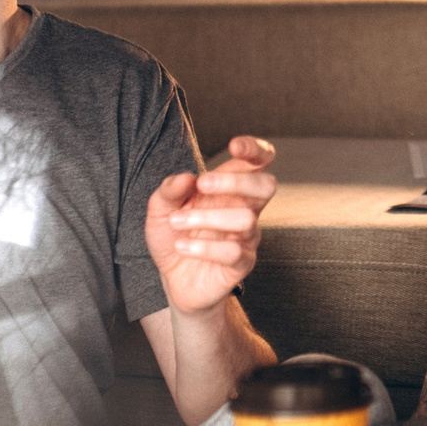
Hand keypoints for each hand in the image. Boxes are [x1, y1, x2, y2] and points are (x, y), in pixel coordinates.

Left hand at [143, 136, 277, 317]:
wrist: (173, 279)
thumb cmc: (173, 236)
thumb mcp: (160, 210)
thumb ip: (169, 191)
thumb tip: (185, 177)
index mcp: (230, 189)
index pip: (260, 162)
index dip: (256, 149)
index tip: (234, 146)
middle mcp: (245, 209)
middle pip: (266, 186)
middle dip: (235, 181)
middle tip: (201, 185)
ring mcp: (247, 237)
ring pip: (245, 219)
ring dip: (206, 218)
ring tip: (176, 223)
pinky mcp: (242, 263)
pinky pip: (234, 251)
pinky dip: (204, 247)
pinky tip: (182, 247)